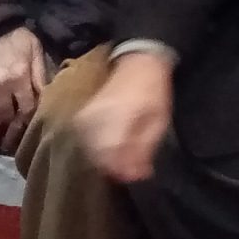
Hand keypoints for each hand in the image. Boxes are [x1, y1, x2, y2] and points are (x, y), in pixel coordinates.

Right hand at [0, 25, 49, 150]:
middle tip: (8, 146)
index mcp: (21, 78)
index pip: (28, 106)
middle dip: (9, 131)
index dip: (30, 118)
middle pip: (9, 114)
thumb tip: (47, 94)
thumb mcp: (35, 49)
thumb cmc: (15, 36)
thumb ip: (40, 72)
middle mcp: (3, 87)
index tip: (31, 129)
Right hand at [75, 51, 174, 183]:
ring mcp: (84, 116)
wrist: (137, 63)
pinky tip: (113, 151)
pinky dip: (98, 151)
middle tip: (133, 168)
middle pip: (97, 156)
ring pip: (89, 151)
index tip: (136, 175)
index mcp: (116, 115)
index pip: (110, 153)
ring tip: (126, 159)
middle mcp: (94, 116)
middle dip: (116, 167)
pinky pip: (85, 143)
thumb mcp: (157, 121)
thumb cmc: (152, 91)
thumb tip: (136, 176)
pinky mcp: (80, 117)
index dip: (122, 169)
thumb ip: (145, 149)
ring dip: (107, 160)